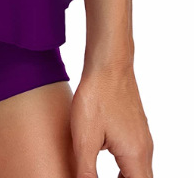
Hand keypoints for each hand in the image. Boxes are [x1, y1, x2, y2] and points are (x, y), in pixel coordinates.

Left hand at [70, 62, 153, 177]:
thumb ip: (86, 171)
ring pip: (140, 170)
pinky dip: (126, 167)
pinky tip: (110, 162)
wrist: (108, 63)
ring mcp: (142, 137)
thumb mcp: (84, 139)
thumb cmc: (96, 97)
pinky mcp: (136, 127)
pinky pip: (136, 156)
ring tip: (101, 176)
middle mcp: (144, 148)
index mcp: (135, 155)